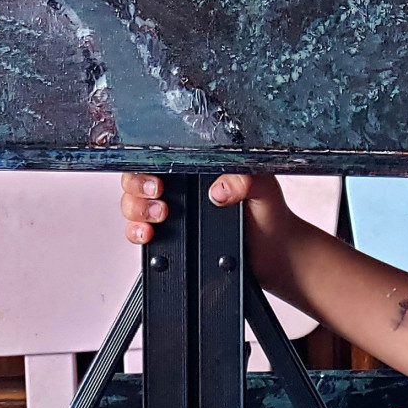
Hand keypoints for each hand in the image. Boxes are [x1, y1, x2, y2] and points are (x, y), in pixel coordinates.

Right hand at [119, 172, 298, 287]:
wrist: (273, 253)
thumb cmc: (269, 213)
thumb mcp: (263, 188)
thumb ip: (245, 179)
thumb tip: (220, 189)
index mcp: (201, 167)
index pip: (164, 154)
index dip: (151, 162)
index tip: (159, 176)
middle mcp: (184, 186)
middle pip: (139, 177)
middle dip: (138, 186)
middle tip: (158, 196)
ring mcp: (174, 210)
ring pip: (134, 203)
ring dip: (137, 209)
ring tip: (160, 216)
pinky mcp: (170, 235)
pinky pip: (138, 231)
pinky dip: (135, 232)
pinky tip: (148, 235)